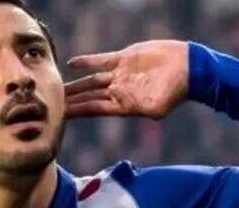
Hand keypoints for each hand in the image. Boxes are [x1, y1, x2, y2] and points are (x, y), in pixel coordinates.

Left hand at [65, 40, 189, 119]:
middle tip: (50, 104)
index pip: (94, 109)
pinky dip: (88, 62)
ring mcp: (120, 75)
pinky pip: (102, 61)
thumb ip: (143, 109)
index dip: (78, 111)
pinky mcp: (125, 59)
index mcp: (124, 105)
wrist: (188, 68)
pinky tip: (72, 63)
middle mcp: (119, 92)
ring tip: (58, 87)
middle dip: (71, 100)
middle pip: (89, 96)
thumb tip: (131, 108)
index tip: (60, 116)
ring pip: (92, 81)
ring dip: (76, 84)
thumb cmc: (176, 91)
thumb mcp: (159, 107)